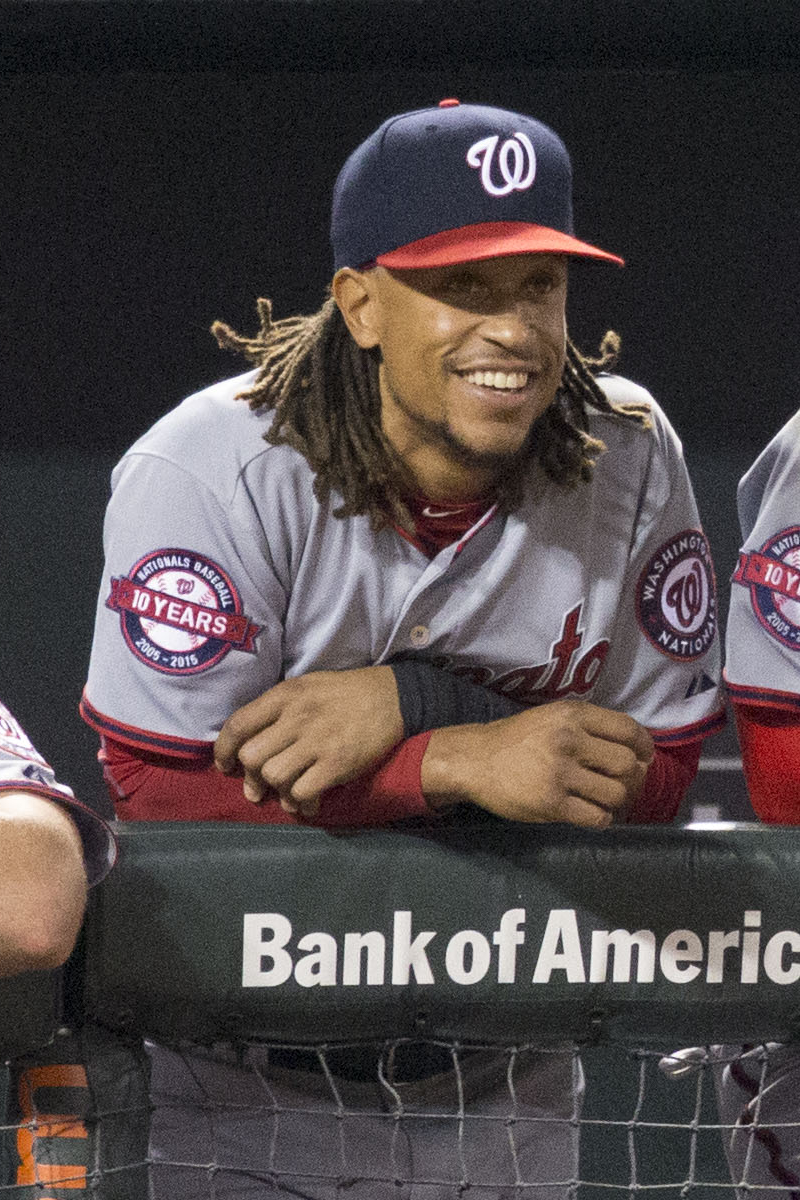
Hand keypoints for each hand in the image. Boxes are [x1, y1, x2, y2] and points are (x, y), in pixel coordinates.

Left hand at [214, 667, 404, 816]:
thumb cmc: (343, 693)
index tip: (225, 765)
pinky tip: (309, 801)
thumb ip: (276, 710)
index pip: (238, 724)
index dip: (223, 749)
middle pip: (251, 757)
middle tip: (257, 787)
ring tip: (287, 794)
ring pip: (274, 776)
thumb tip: (248, 742)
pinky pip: (302, 792)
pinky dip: (301, 802)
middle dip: (250, 777)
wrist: (391, 697)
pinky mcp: (336, 763)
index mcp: (285, 696)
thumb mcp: (305, 687)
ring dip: (276, 791)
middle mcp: (296, 717)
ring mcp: (317, 741)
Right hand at [421, 700, 653, 828]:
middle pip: (627, 765)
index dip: (644, 746)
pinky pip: (596, 817)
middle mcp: (569, 740)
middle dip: (633, 779)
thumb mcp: (553, 718)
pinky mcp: (552, 803)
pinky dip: (601, 819)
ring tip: (606, 801)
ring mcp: (560, 773)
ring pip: (616, 794)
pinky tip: (592, 814)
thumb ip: (589, 727)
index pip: (628, 729)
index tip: (643, 757)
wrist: (476, 760)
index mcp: (573, 715)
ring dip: (618, 802)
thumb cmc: (518, 739)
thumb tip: (635, 751)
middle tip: (623, 784)